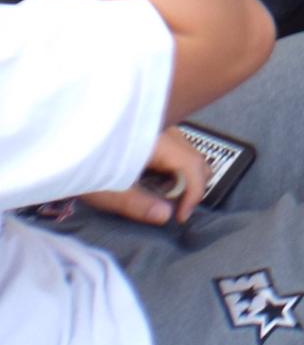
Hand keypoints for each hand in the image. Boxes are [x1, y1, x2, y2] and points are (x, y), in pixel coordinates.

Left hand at [83, 127, 207, 224]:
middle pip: (195, 158)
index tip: (180, 216)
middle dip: (192, 187)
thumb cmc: (85, 165)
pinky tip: (152, 181)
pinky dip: (172, 169)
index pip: (193, 165)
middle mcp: (165, 131)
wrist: (66, 142)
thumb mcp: (108, 190)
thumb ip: (138, 204)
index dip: (194, 193)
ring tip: (161, 197)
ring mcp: (161, 128)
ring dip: (182, 178)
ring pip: (188, 154)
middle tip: (176, 208)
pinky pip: (176, 151)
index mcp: (158, 142)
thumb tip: (167, 215)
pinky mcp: (153, 132)